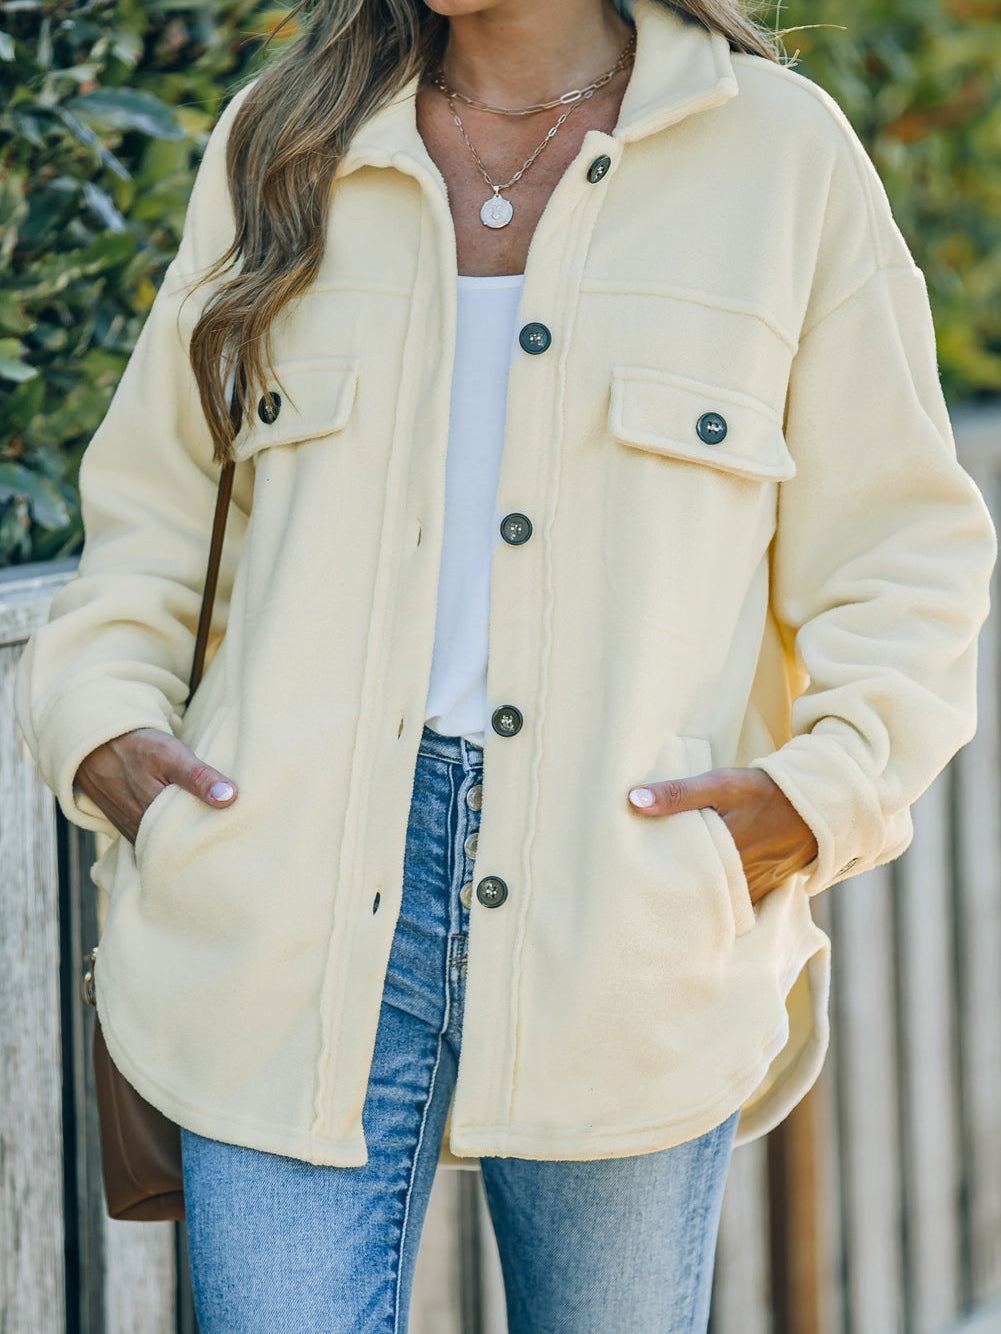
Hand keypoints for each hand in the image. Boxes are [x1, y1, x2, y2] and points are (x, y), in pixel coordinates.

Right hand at [75, 727, 237, 844]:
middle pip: (180, 851)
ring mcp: (135, 834)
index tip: (240, 847)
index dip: (216, 847)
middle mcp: (142, 834)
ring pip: (167, 849)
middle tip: (234, 850)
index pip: (192, 846)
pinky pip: (155, 843)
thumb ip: (199, 777)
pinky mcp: (131, 829)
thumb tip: (230, 798)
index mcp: (155, 820)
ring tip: (219, 845)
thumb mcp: (171, 755)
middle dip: (205, 851)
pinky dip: (173, 840)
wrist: (99, 744)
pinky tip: (192, 834)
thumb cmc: (138, 747)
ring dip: (188, 846)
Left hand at [627, 767, 817, 904]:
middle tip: (643, 899)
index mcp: (721, 855)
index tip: (633, 884)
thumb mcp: (720, 785)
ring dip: (698, 901)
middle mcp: (737, 880)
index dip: (657, 882)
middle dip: (673, 897)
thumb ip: (678, 793)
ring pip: (718, 903)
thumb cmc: (763, 791)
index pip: (679, 877)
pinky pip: (738, 904)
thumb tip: (633, 800)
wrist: (815, 804)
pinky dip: (722, 903)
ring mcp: (753, 888)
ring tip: (667, 903)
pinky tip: (703, 901)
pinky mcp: (765, 889)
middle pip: (696, 896)